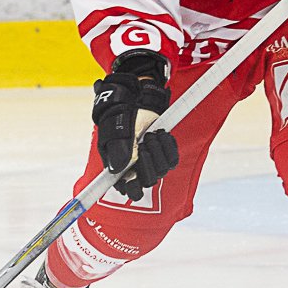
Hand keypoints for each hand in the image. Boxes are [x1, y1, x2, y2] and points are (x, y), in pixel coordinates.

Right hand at [90, 49, 178, 200]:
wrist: (137, 98)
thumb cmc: (120, 113)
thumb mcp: (115, 128)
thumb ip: (117, 149)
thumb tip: (118, 170)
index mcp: (119, 165)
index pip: (127, 188)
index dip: (130, 189)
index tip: (132, 184)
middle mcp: (135, 167)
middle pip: (148, 180)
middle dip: (148, 162)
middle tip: (144, 143)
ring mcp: (151, 160)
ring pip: (162, 170)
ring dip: (158, 151)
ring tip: (152, 134)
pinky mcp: (164, 153)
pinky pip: (173, 159)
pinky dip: (168, 146)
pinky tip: (161, 134)